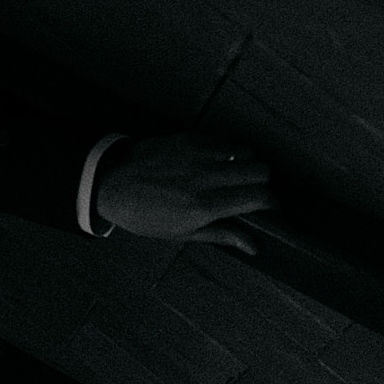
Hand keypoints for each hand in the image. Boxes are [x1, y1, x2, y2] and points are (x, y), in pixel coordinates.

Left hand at [94, 134, 274, 251]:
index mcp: (203, 206)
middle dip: (264, 183)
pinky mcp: (189, 138)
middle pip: (261, 170)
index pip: (259, 197)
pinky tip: (218, 163)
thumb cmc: (142, 214)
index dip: (274, 204)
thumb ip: (222, 234)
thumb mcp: (181, 233)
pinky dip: (229, 152)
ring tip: (236, 177)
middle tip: (254, 193)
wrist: (109, 184)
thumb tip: (254, 245)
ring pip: (248, 151)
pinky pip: (225, 140)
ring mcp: (197, 154)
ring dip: (249, 164)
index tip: (273, 209)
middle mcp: (204, 177)